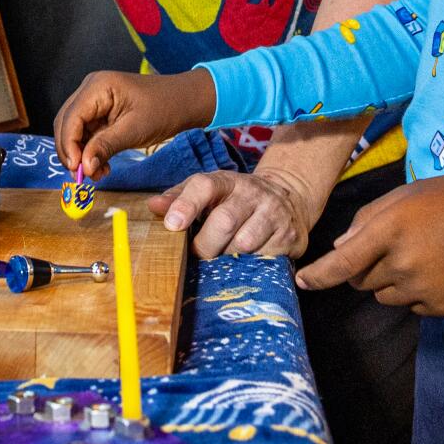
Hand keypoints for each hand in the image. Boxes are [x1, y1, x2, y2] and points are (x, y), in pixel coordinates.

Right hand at [54, 68, 215, 180]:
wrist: (184, 101)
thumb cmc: (164, 109)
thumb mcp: (134, 130)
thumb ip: (105, 146)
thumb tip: (84, 166)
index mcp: (97, 87)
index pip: (70, 118)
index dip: (68, 145)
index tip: (76, 169)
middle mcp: (90, 90)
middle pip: (66, 124)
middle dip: (72, 152)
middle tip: (83, 176)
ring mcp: (94, 100)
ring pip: (74, 131)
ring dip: (81, 154)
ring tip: (97, 173)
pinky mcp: (100, 112)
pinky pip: (87, 133)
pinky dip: (90, 151)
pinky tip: (102, 166)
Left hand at [148, 167, 319, 258]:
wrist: (289, 198)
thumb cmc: (236, 200)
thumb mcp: (210, 193)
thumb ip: (180, 198)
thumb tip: (153, 206)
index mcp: (226, 180)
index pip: (204, 186)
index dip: (186, 205)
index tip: (172, 225)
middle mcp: (252, 192)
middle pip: (224, 221)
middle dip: (205, 245)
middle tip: (200, 255)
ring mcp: (274, 212)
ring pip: (244, 244)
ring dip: (229, 257)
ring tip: (227, 254)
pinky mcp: (290, 235)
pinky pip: (264, 258)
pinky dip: (251, 264)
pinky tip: (250, 258)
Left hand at [295, 173, 443, 316]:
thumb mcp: (409, 194)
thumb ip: (369, 218)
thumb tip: (341, 248)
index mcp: (391, 228)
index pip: (342, 263)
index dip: (318, 275)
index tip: (302, 282)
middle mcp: (404, 262)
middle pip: (361, 280)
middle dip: (366, 267)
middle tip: (394, 246)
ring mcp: (424, 288)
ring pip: (385, 296)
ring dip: (392, 281)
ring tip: (424, 254)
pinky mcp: (443, 307)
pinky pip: (413, 307)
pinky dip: (417, 293)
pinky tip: (440, 269)